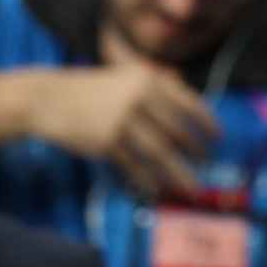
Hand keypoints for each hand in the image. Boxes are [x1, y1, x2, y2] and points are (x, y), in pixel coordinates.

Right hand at [38, 64, 218, 195]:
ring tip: (192, 188)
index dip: (207, 122)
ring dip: (179, 173)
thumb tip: (185, 86)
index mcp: (147, 79)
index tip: (219, 137)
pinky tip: (155, 189)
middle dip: (196, 150)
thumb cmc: (90, 90)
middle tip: (207, 164)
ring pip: (161, 153)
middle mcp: (138, 98)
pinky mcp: (107, 141)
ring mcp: (122, 120)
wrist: (47, 99)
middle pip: (178, 131)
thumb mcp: (123, 76)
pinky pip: (135, 165)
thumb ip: (154, 80)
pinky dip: (147, 179)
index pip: (188, 103)